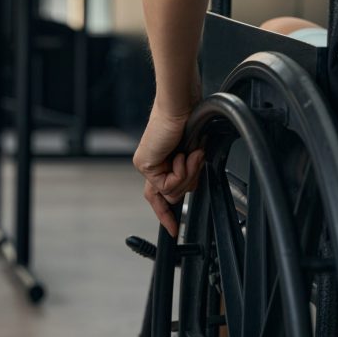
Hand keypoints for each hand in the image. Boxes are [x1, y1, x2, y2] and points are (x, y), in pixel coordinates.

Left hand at [133, 103, 204, 236]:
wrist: (181, 106)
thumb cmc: (189, 120)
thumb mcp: (193, 153)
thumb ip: (188, 173)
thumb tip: (187, 190)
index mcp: (162, 161)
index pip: (159, 194)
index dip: (166, 213)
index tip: (174, 230)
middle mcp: (151, 164)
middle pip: (170, 195)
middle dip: (187, 182)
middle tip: (193, 160)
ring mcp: (146, 164)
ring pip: (172, 192)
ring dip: (187, 174)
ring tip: (189, 153)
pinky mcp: (145, 164)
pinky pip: (168, 185)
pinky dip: (180, 172)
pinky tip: (180, 155)